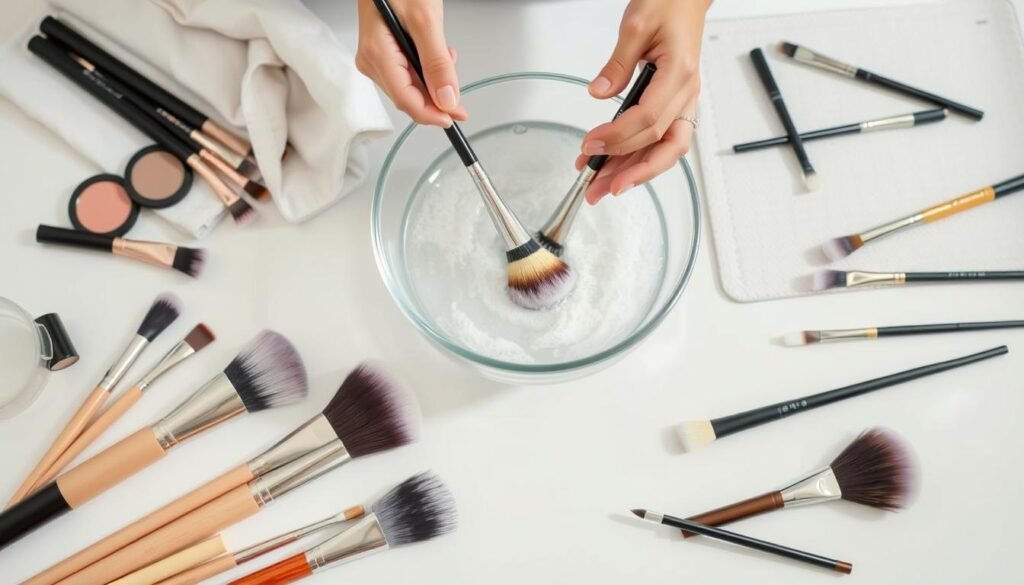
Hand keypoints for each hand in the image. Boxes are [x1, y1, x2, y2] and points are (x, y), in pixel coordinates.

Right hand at [356, 0, 467, 126]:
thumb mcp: (426, 21)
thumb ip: (437, 64)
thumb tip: (446, 99)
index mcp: (377, 54)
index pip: (406, 100)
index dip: (433, 114)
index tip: (456, 117)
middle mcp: (371, 60)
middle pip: (408, 97)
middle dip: (435, 100)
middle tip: (460, 98)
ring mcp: (375, 57)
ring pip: (408, 88)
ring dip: (431, 84)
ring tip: (447, 61)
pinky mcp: (382, 52)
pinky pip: (405, 73)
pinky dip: (425, 72)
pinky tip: (436, 58)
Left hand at [577, 0, 710, 203]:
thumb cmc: (668, 3)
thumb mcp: (636, 25)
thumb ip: (617, 63)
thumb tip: (599, 93)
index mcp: (679, 73)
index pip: (648, 119)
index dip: (618, 138)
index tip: (590, 145)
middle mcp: (686, 93)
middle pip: (662, 145)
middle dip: (629, 172)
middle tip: (598, 188)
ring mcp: (683, 101)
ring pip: (664, 149)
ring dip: (633, 172)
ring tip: (601, 186)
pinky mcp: (674, 104)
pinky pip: (661, 139)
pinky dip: (638, 157)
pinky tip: (614, 166)